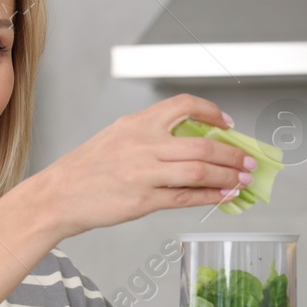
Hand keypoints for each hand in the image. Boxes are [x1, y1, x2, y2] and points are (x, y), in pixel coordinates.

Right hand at [33, 94, 255, 238]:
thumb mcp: (116, 139)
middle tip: (249, 160)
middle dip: (232, 153)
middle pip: (201, 143)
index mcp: (136, 123)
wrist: (57, 196)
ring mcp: (143, 173)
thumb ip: (150, 137)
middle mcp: (142, 144)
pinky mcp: (142, 200)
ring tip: (243, 179)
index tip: (228, 124)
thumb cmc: (85, 170)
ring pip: (199, 170)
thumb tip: (189, 144)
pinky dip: (210, 196)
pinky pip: (185, 197)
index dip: (212, 112)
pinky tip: (223, 196)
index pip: (184, 106)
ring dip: (227, 175)